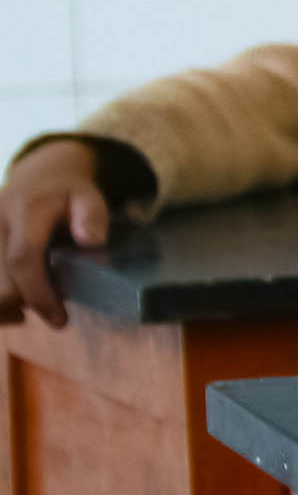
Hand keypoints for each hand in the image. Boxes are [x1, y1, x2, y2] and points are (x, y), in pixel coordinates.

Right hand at [0, 140, 113, 328]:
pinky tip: (14, 304)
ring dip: (7, 304)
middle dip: (26, 302)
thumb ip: (93, 217)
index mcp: (26, 210)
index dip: (39, 294)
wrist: (37, 175)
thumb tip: (91, 240)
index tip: (60, 319)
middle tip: (54, 310)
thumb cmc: (68, 194)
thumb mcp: (90, 198)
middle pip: (1, 281)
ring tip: (32, 306)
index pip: (24, 259)